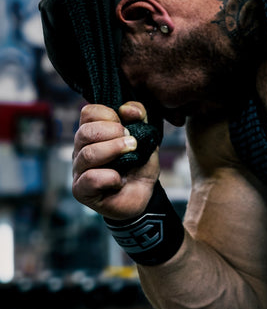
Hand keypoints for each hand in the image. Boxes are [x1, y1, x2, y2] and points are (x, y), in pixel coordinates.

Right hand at [72, 101, 158, 218]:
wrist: (144, 199)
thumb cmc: (139, 168)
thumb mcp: (146, 140)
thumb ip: (140, 118)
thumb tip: (128, 109)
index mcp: (92, 134)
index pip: (88, 113)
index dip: (108, 115)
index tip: (127, 126)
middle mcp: (80, 150)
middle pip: (85, 132)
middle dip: (112, 133)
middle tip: (132, 142)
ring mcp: (78, 170)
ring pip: (88, 154)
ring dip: (113, 151)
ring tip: (131, 154)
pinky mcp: (81, 190)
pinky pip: (90, 178)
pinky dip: (109, 177)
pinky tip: (119, 180)